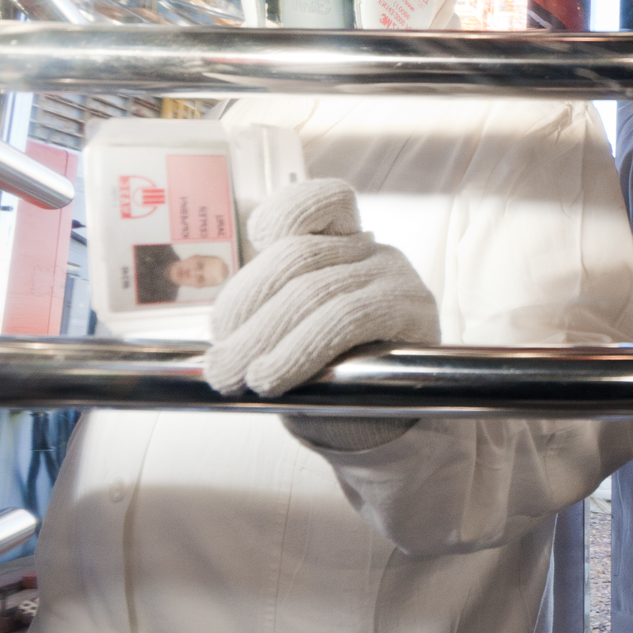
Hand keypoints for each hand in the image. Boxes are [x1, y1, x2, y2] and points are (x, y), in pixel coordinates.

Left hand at [205, 178, 439, 398]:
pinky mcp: (414, 312)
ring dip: (264, 337)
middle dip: (245, 308)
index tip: (258, 236)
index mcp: (343, 247)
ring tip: (233, 377)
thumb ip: (266, 320)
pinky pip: (347, 318)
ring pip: (315, 290)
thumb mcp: (291, 340)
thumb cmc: (333, 380)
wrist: (384, 429)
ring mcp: (397, 279)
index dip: (287, 211)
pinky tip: (272, 374)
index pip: (325, 204)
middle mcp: (373, 254)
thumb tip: (220, 336)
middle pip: (297, 257)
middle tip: (217, 362)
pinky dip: (300, 348)